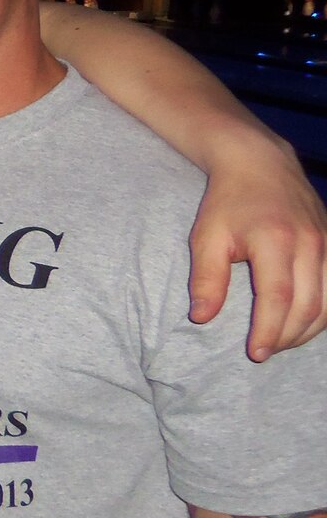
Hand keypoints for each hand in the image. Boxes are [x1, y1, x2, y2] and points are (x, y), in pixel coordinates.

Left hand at [187, 139, 326, 359]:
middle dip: (288, 336)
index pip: (278, 297)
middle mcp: (309, 243)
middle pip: (309, 304)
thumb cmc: (227, 202)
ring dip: (308, 328)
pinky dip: (324, 311)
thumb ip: (205, 279)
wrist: (260, 164)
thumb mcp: (206, 238)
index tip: (256, 353)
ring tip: (281, 341)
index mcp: (275, 241)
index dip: (269, 330)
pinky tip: (303, 322)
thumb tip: (202, 318)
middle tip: (264, 352)